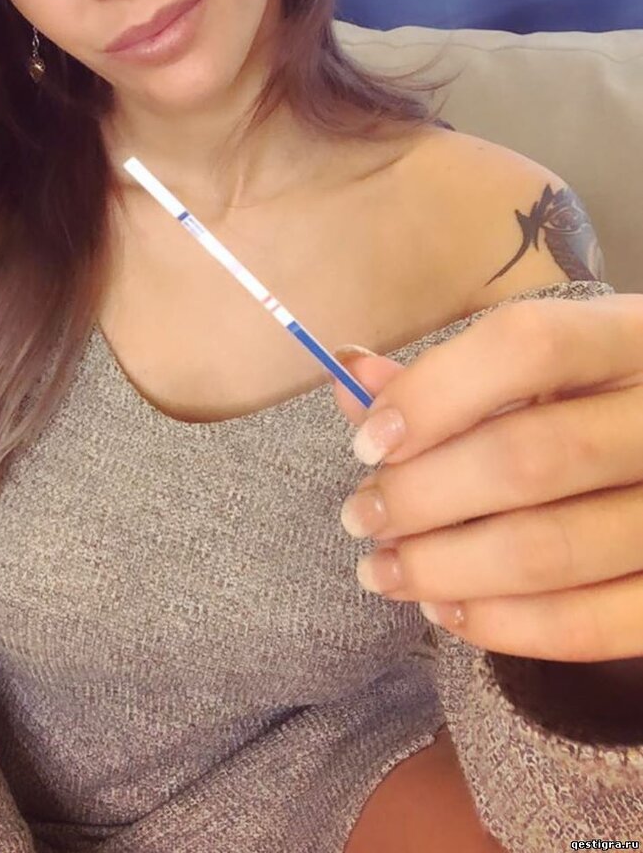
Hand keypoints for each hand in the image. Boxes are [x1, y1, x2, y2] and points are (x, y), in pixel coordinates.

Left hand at [330, 292, 642, 664]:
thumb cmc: (601, 405)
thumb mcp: (548, 370)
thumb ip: (451, 375)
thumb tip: (351, 379)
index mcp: (631, 339)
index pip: (527, 346)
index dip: (432, 394)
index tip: (368, 442)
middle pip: (528, 457)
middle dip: (420, 496)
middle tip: (360, 516)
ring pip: (549, 549)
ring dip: (443, 567)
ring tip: (384, 570)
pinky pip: (591, 626)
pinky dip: (503, 624)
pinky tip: (446, 609)